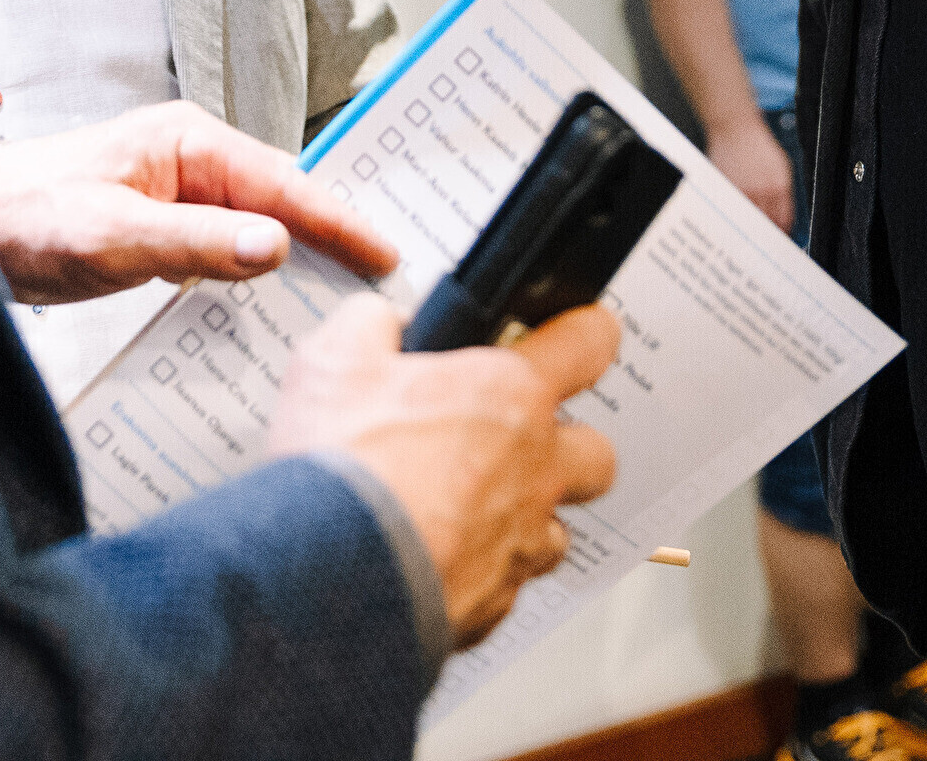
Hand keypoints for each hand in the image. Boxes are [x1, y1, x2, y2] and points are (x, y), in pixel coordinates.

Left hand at [0, 100, 398, 304]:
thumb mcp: (111, 234)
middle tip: (383, 283)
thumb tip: (274, 247)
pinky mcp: (161, 228)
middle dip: (330, 240)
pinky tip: (270, 311)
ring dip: (294, 264)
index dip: (339, 221)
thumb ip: (194, 242)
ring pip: (255, 230)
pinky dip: (251, 278)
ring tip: (343, 302)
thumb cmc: (23, 216)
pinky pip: (224, 251)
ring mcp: (177, 193)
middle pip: (280, 202)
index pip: (284, 183)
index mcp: (188, 141)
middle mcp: (190, 160)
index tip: (384, 254)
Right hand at [267, 293, 619, 647]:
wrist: (328, 579)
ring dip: (524, 517)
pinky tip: (433, 559)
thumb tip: (382, 322)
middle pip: (597, 452)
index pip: (588, 343)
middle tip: (515, 439)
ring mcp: (520, 543)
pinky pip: (507, 585)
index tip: (579, 333)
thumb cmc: (343, 468)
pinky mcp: (495, 604)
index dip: (586, 332)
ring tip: (466, 509)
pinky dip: (479, 571)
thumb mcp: (333, 361)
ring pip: (555, 528)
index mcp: (509, 396)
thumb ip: (371, 324)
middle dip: (568, 444)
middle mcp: (534, 470)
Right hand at [709, 114, 794, 233]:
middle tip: (764, 242)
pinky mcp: (726, 187)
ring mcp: (742, 189)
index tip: (780, 238)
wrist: (735, 127)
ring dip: (749, 229)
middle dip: (766, 235)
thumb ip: (782, 192)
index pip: (784, 220)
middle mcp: (762, 190)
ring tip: (748, 235)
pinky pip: (732, 209)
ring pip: (748, 219)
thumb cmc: (757, 144)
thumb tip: (782, 214)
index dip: (782, 233)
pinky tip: (734, 218)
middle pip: (766, 224)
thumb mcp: (780, 166)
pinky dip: (734, 216)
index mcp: (780, 185)